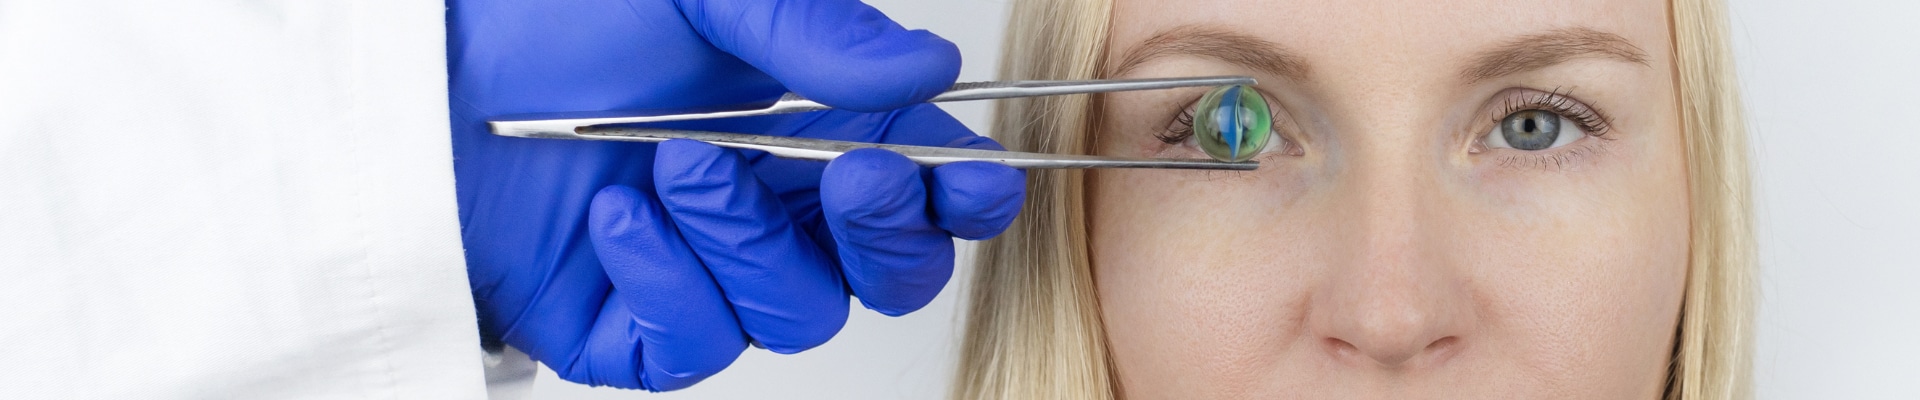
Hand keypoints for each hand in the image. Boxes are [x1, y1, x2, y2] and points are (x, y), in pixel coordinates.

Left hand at [447, 0, 1023, 390]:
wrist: (420, 74)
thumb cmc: (547, 18)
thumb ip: (813, 30)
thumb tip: (929, 64)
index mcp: (810, 128)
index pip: (926, 186)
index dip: (964, 194)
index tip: (971, 179)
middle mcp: (771, 211)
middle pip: (888, 275)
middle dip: (881, 234)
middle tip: (846, 174)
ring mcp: (706, 276)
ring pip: (797, 313)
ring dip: (746, 240)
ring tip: (670, 163)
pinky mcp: (631, 329)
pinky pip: (694, 348)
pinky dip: (668, 287)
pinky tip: (619, 220)